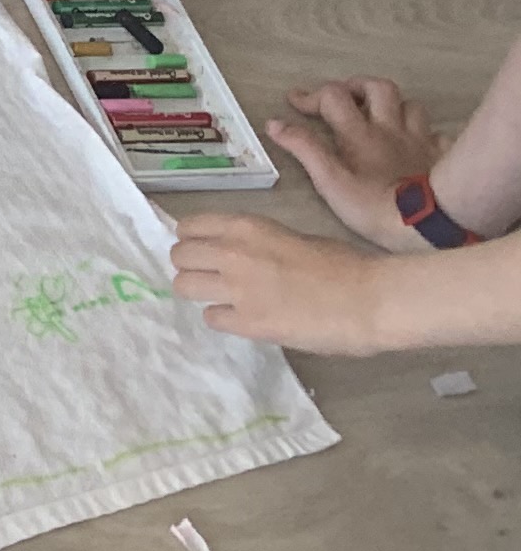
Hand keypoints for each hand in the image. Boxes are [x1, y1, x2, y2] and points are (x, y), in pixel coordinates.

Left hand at [171, 212, 395, 351]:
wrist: (371, 298)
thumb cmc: (345, 265)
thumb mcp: (291, 238)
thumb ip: (258, 244)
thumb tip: (241, 255)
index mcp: (246, 227)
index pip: (189, 227)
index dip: (192, 241)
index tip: (203, 252)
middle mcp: (232, 253)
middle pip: (178, 256)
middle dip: (191, 267)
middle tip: (211, 278)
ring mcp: (237, 289)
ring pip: (184, 286)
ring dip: (201, 293)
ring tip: (224, 299)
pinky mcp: (248, 323)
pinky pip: (212, 318)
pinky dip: (224, 319)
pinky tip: (244, 320)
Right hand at [268, 77, 447, 245]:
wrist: (429, 224)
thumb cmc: (374, 206)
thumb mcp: (330, 182)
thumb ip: (304, 149)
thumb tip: (275, 124)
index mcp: (360, 133)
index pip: (333, 96)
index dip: (311, 95)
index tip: (295, 102)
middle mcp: (390, 128)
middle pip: (378, 88)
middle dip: (358, 86)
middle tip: (344, 99)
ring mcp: (419, 140)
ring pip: (411, 106)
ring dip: (394, 106)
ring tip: (381, 118)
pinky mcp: (440, 156)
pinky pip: (436, 135)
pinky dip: (425, 135)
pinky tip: (417, 145)